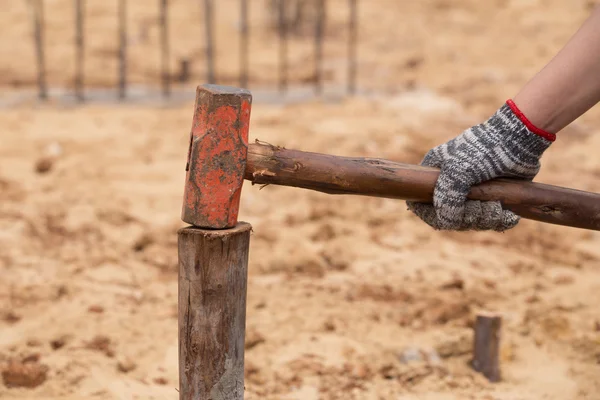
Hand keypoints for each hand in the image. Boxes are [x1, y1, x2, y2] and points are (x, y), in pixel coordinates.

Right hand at [407, 100, 553, 231]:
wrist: (518, 138)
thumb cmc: (483, 150)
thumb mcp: (458, 170)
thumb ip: (447, 197)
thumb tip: (446, 222)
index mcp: (434, 176)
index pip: (422, 204)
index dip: (433, 215)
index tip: (449, 217)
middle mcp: (451, 186)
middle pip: (450, 217)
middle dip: (468, 217)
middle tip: (484, 207)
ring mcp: (473, 193)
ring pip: (472, 221)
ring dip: (486, 219)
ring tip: (499, 206)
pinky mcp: (493, 198)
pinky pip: (492, 221)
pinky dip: (501, 221)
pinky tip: (510, 216)